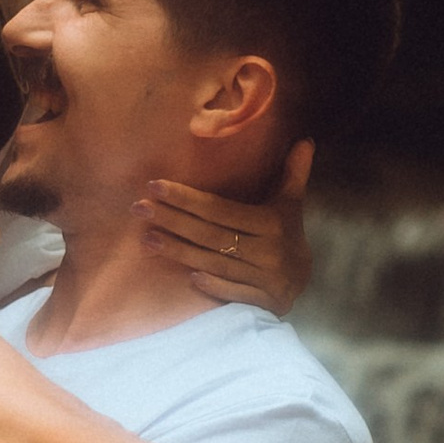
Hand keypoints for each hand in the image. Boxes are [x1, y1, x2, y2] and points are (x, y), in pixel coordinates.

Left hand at [136, 139, 312, 312]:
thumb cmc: (286, 234)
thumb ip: (293, 173)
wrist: (304, 281)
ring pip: (216, 263)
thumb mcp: (290, 204)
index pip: (220, 209)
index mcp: (272, 223)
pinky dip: (213, 286)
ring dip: (179, 252)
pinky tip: (187, 277)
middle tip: (138, 208)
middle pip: (211, 235)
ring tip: (146, 239)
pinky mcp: (264, 302)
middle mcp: (269, 250)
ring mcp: (266, 279)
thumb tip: (305, 141)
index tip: (154, 186)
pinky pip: (234, 293)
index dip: (187, 198)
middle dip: (173, 221)